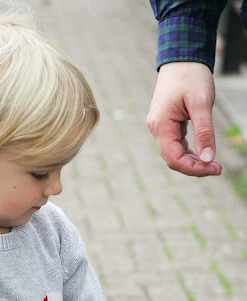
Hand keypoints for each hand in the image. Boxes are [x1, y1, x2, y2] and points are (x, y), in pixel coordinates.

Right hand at [147, 62, 221, 176]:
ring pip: (174, 154)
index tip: (215, 168)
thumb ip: (204, 131)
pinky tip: (203, 153)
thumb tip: (208, 158)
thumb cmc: (191, 76)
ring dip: (192, 161)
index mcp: (161, 125)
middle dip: (195, 167)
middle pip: (173, 159)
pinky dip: (189, 152)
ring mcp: (159, 127)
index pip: (174, 158)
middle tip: (217, 168)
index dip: (194, 168)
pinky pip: (175, 145)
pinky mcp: (166, 125)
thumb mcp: (202, 103)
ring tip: (213, 163)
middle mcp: (156, 129)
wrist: (181, 58)